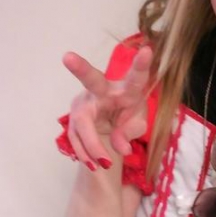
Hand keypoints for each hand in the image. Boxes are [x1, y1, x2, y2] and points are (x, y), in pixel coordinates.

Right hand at [62, 46, 152, 168]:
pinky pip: (76, 137)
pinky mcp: (73, 117)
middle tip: (68, 57)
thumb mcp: (137, 123)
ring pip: (82, 122)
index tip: (147, 51)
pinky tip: (94, 165)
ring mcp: (84, 102)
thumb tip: (121, 148)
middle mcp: (102, 90)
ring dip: (93, 145)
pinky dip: (86, 153)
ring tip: (105, 164)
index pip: (136, 77)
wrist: (109, 123)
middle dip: (80, 68)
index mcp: (126, 88)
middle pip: (91, 79)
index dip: (141, 65)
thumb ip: (130, 132)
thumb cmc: (128, 115)